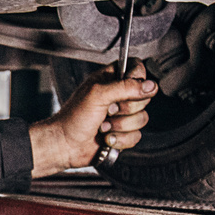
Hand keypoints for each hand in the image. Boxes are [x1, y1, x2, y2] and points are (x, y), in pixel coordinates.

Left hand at [28, 61, 155, 177]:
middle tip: (108, 110)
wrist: (65, 145)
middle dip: (126, 108)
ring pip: (142, 118)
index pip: (136, 68)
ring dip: (121, 126)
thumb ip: (126, 87)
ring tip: (103, 126)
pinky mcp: (122, 133)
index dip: (137, 78)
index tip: (128, 87)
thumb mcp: (98, 94)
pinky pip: (136, 136)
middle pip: (144, 97)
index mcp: (110, 79)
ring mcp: (121, 116)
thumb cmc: (73, 118)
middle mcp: (118, 95)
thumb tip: (150, 85)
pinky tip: (107, 138)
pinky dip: (121, 139)